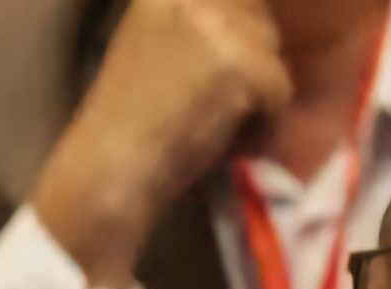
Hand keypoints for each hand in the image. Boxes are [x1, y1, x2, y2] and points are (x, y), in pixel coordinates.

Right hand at [30, 0, 290, 288]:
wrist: (110, 169)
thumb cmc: (126, 129)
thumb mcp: (151, 54)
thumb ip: (193, 36)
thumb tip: (251, 35)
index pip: (236, 5)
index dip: (236, 46)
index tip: (216, 85)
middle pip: (259, 27)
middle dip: (249, 73)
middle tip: (211, 114)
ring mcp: (217, 28)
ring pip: (271, 61)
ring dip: (255, 102)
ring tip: (212, 131)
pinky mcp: (241, 64)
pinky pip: (280, 93)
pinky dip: (261, 129)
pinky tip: (221, 145)